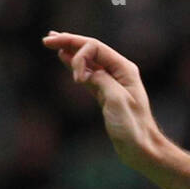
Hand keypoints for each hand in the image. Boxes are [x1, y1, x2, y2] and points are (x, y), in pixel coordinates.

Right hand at [43, 31, 162, 169]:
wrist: (141, 149)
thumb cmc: (132, 127)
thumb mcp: (116, 100)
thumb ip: (101, 79)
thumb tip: (85, 71)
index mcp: (124, 69)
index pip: (95, 47)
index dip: (78, 52)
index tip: (76, 80)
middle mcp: (119, 71)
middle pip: (91, 49)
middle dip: (70, 43)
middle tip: (48, 40)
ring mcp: (112, 82)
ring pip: (88, 61)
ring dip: (70, 52)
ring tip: (53, 43)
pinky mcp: (106, 94)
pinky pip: (88, 74)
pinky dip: (75, 66)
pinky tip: (64, 59)